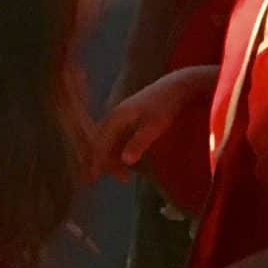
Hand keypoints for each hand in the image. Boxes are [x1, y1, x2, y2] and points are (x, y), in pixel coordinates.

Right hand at [97, 66, 212, 179]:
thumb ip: (138, 143)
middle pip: (101, 143)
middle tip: (120, 181)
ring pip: (109, 142)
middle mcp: (114, 117)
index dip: (96, 162)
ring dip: (113, 159)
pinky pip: (117, 138)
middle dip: (105, 163)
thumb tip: (125, 161)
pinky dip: (119, 152)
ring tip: (126, 177)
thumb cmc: (164, 106)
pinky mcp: (128, 118)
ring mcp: (120, 117)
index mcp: (115, 118)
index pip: (100, 143)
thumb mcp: (153, 127)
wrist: (174, 86)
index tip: (92, 179)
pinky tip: (128, 162)